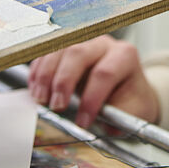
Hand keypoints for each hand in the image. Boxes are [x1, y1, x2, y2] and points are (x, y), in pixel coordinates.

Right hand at [28, 35, 159, 128]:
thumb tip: (105, 125)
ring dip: (46, 75)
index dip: (91, 98)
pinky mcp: (67, 46)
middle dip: (63, 81)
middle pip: (78, 53)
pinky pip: (47, 52)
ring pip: (59, 48)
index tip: (82, 122)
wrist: (126, 89)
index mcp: (125, 56)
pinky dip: (38, 70)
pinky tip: (35, 89)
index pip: (105, 73)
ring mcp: (83, 42)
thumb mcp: (133, 112)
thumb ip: (120, 118)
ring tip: (41, 99)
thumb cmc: (129, 100)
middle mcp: (103, 44)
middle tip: (57, 106)